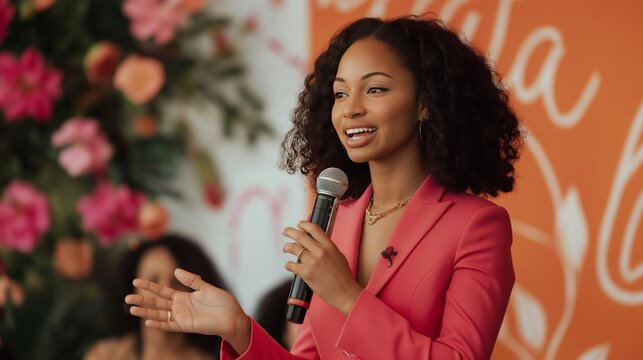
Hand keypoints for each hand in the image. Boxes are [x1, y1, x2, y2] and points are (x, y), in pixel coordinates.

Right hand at [125, 268, 249, 352]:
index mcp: (184, 297)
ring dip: (145, 313)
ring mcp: (182, 317)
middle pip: (156, 303)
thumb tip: (175, 271)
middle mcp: (180, 307)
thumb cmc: (222, 302)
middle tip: (126, 297)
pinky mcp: (186, 326)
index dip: (149, 286)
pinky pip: (169, 326)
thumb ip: (191, 280)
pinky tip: (148, 322)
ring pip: (159, 314)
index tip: (136, 281)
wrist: (233, 315)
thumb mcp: (206, 287)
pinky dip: (159, 324)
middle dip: (142, 300)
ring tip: (131, 309)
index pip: (162, 291)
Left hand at [283, 221, 362, 314]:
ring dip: (287, 247)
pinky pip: (291, 265)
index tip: (299, 224)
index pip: (313, 228)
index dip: (304, 224)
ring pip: (293, 248)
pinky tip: (289, 265)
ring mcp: (312, 262)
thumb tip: (317, 242)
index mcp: (329, 246)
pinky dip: (288, 265)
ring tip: (286, 248)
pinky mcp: (306, 273)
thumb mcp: (338, 255)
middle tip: (285, 231)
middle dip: (289, 231)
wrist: (344, 292)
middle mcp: (320, 251)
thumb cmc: (343, 276)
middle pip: (299, 235)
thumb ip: (327, 247)